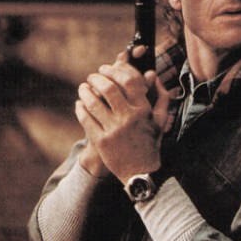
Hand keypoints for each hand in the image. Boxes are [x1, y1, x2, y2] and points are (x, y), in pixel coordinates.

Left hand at [76, 50, 170, 183]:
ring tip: (83, 87)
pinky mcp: (101, 141)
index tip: (107, 68)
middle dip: (97, 78)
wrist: (140, 173)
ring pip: (93, 102)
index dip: (116, 70)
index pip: (129, 81)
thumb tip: (152, 73)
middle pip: (108, 88)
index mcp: (143, 110)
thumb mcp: (159, 120)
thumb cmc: (149, 143)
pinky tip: (80, 104)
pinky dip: (80, 108)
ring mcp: (113, 130)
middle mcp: (128, 118)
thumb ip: (160, 96)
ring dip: (85, 91)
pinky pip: (85, 118)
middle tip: (92, 76)